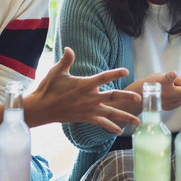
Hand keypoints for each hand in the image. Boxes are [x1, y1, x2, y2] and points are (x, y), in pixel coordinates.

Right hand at [26, 47, 140, 133]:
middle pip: (111, 97)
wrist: (41, 109)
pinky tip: (119, 131)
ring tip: (137, 121)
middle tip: (139, 98)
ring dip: (124, 117)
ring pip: (110, 113)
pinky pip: (100, 123)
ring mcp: (88, 109)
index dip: (115, 74)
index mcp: (83, 85)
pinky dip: (110, 127)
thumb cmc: (48, 88)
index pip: (102, 77)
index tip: (126, 71)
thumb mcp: (56, 72)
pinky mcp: (85, 117)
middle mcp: (88, 98)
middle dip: (126, 97)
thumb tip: (69, 48)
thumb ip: (66, 60)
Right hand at [135, 71, 180, 110]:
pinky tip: (174, 95)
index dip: (172, 75)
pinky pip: (180, 102)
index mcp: (162, 81)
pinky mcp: (167, 107)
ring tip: (175, 90)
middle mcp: (163, 92)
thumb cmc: (156, 82)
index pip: (168, 77)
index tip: (174, 73)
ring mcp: (165, 101)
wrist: (143, 93)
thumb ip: (177, 79)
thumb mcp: (163, 76)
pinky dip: (180, 98)